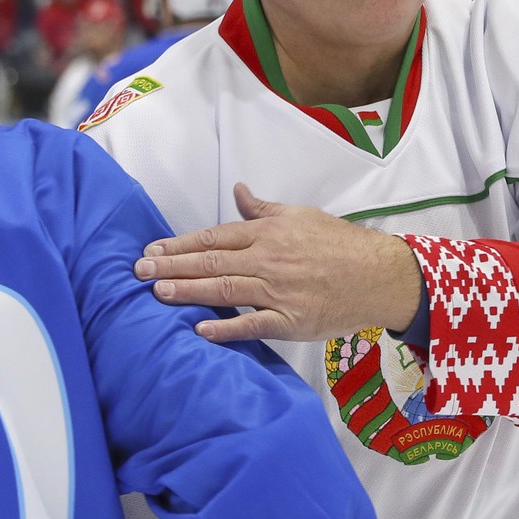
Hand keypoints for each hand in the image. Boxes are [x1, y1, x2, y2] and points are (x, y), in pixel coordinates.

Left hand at [133, 183, 421, 342]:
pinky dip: (226, 327)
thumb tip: (239, 190)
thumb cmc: (339, 244)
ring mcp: (278, 292)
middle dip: (172, 266)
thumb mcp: (300, 216)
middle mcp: (268, 259)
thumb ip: (263, 209)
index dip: (180, 244)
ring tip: (157, 292)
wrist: (379, 275)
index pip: (214, 237)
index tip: (152, 249)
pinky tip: (199, 328)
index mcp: (268, 233)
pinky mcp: (291, 321)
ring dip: (188, 291)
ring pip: (225, 289)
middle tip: (139, 271)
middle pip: (211, 262)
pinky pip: (253, 325)